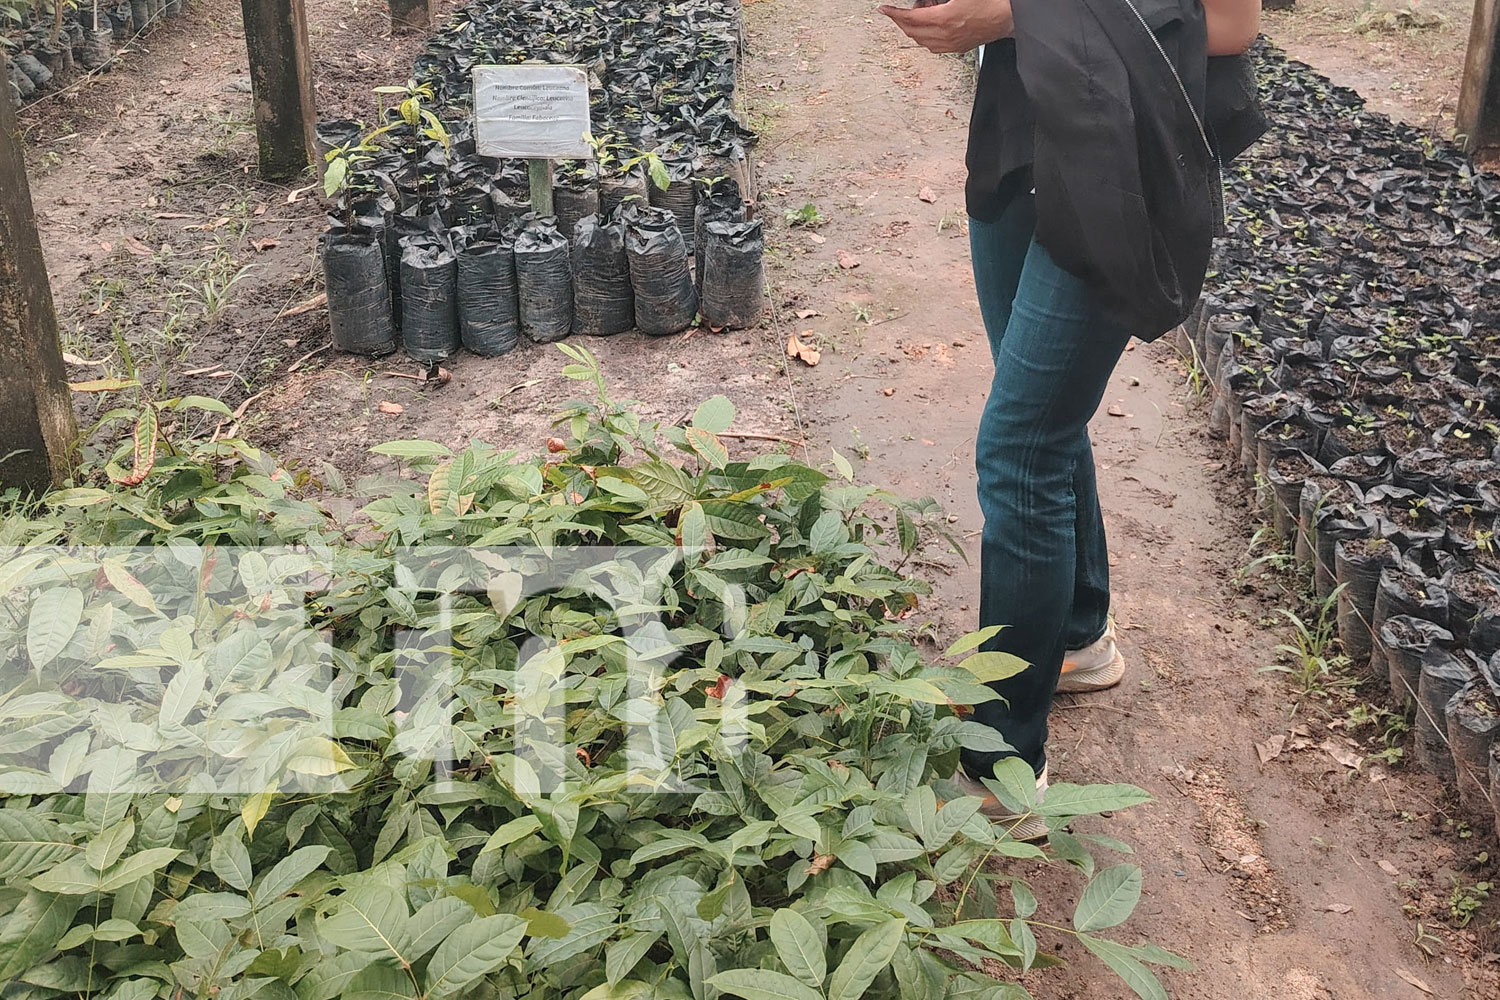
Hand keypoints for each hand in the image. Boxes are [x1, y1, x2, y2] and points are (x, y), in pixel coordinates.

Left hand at [878, 0, 1013, 54]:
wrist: (1008, 15)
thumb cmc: (990, 2)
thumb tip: (923, 0)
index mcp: (944, 20)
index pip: (909, 18)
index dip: (894, 13)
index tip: (884, 9)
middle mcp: (945, 36)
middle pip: (911, 31)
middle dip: (903, 19)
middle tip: (904, 8)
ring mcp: (951, 45)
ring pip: (920, 40)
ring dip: (914, 28)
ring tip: (922, 13)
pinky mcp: (957, 48)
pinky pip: (932, 46)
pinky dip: (925, 36)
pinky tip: (930, 26)